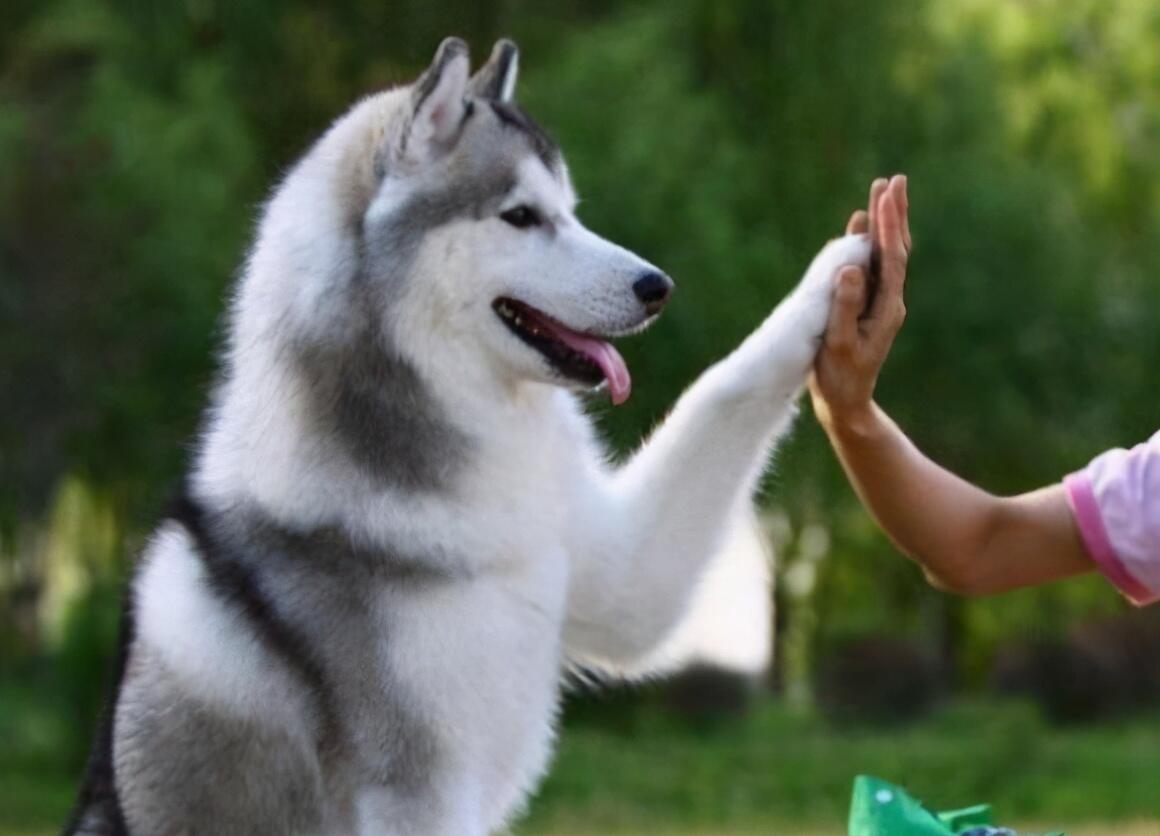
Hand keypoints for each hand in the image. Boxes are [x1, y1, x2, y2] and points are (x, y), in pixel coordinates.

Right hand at [809, 175, 910, 431]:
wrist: (845, 402)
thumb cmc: (840, 377)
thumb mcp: (838, 343)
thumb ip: (844, 305)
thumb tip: (851, 267)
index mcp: (887, 308)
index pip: (892, 258)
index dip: (888, 225)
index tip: (884, 196)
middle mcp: (888, 300)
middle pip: (894, 249)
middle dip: (892, 214)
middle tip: (893, 180)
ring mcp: (877, 302)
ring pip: (883, 254)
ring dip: (882, 223)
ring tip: (880, 192)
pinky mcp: (864, 305)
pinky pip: (868, 267)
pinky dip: (865, 242)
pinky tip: (858, 227)